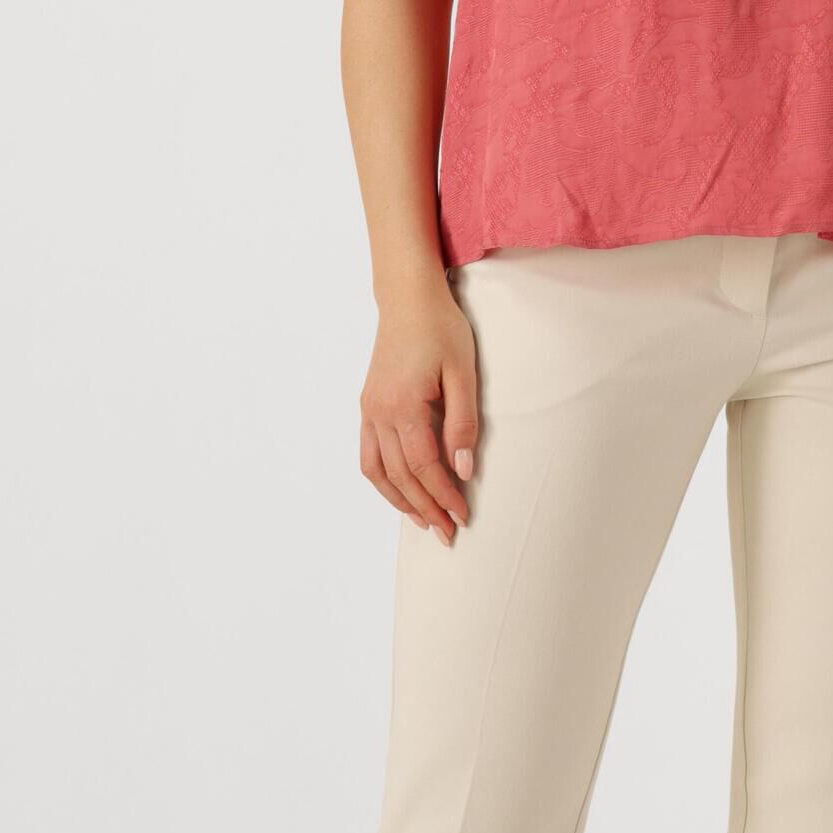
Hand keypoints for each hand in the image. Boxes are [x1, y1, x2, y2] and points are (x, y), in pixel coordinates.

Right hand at [359, 274, 479, 542]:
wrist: (408, 299)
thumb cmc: (441, 329)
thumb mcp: (463, 373)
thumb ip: (463, 423)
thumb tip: (463, 468)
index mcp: (404, 405)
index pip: (425, 465)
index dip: (445, 494)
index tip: (463, 515)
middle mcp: (379, 413)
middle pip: (402, 476)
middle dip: (426, 507)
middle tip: (449, 532)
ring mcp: (369, 410)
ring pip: (379, 471)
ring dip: (401, 501)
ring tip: (424, 521)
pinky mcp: (368, 406)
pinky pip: (368, 455)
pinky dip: (383, 480)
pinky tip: (400, 492)